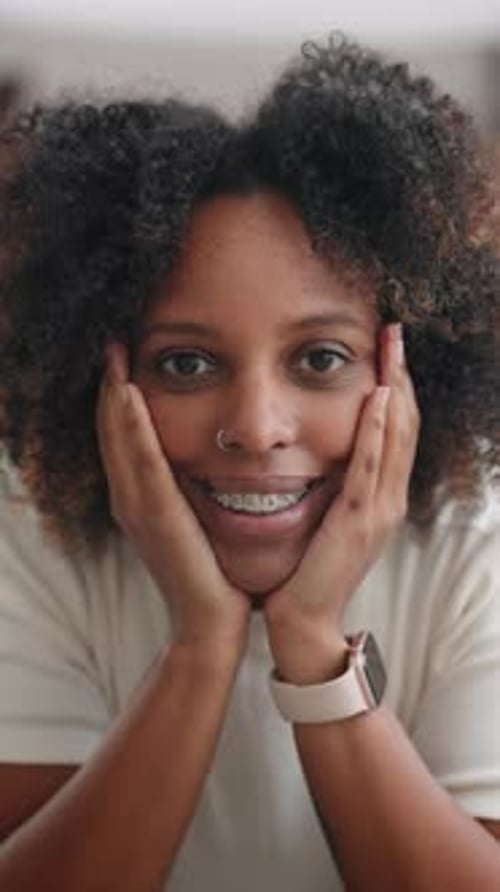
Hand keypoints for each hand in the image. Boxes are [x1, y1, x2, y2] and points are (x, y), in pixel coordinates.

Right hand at [96, 344, 250, 655]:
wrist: (213, 619)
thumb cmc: (212, 569)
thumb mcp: (197, 518)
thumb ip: (192, 486)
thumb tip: (210, 454)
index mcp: (141, 496)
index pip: (124, 434)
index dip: (118, 393)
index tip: (125, 354)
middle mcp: (130, 497)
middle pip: (112, 428)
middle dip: (109, 383)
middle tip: (112, 339)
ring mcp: (137, 506)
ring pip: (118, 438)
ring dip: (113, 393)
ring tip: (114, 351)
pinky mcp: (154, 515)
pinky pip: (141, 461)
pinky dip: (131, 426)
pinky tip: (128, 393)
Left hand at [264, 323, 419, 682]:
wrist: (302, 619)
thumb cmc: (307, 569)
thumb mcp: (326, 519)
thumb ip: (333, 487)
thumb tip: (320, 451)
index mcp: (380, 496)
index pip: (395, 430)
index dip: (396, 386)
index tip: (388, 348)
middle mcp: (388, 498)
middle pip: (404, 424)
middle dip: (401, 374)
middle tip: (395, 331)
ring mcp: (378, 510)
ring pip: (395, 437)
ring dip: (395, 388)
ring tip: (391, 347)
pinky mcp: (358, 520)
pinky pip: (370, 465)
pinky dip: (376, 429)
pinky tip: (378, 396)